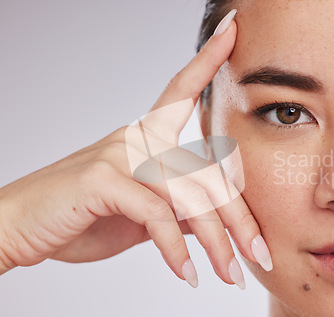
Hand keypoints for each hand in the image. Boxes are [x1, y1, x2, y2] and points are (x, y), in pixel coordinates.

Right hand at [0, 9, 271, 289]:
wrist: (22, 227)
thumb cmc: (83, 215)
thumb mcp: (140, 213)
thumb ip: (175, 210)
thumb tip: (208, 221)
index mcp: (146, 138)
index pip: (183, 92)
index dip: (208, 61)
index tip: (234, 29)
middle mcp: (138, 138)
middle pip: (208, 173)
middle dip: (240, 220)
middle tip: (261, 255)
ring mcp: (121, 156)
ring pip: (191, 196)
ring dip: (216, 244)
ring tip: (231, 275)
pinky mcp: (104, 180)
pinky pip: (158, 215)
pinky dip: (175, 250)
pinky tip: (188, 275)